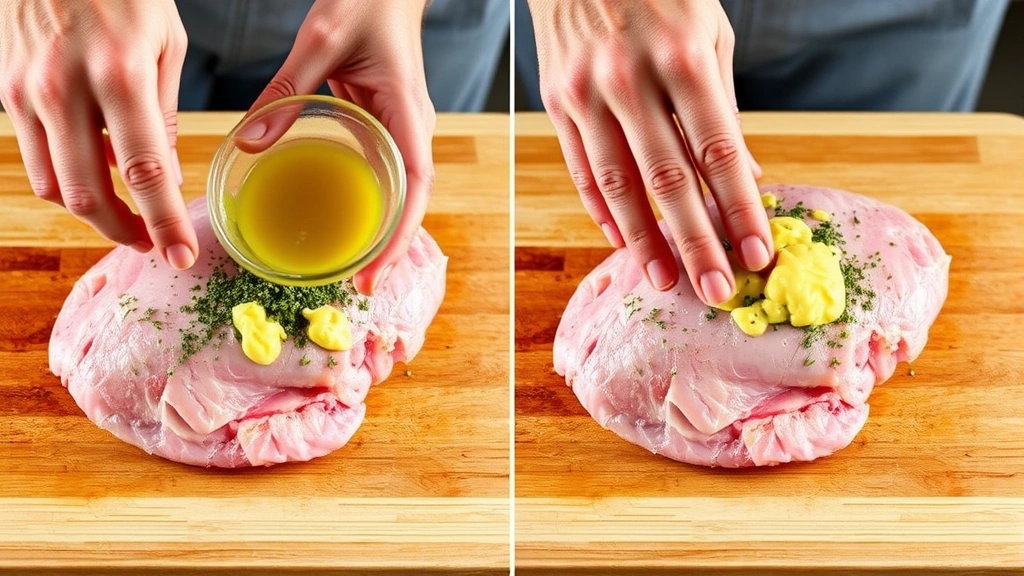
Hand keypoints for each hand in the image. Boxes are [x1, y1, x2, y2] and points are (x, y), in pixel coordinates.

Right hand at [0, 0, 195, 268]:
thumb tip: (164, 176)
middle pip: (89, 195)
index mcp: (119, 75)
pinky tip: (97, 173)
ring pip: (55, 187)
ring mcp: (26, 93)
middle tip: (152, 242)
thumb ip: (164, 115)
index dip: (163, 223)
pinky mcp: (4, 92)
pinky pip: (35, 158)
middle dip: (124, 232)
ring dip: (93, 214)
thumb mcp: (165, 44)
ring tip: (128, 216)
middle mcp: (65, 89)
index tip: (180, 256)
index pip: (144, 172)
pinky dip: (68, 179)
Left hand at [242, 0, 435, 295]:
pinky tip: (346, 221)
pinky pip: (385, 172)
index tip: (374, 273)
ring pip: (401, 191)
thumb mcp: (320, 41)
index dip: (399, 236)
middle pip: (411, 201)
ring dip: (383, 231)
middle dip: (390, 246)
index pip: (417, 186)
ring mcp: (403, 127)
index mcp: (406, 111)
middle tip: (357, 286)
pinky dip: (372, 204)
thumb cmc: (365, 0)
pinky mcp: (387, 123)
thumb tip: (250, 144)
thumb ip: (287, 90)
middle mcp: (413, 127)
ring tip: (354, 267)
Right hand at [528, 0, 769, 305]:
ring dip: (644, 239)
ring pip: (618, 183)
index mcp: (682, 58)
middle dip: (696, 241)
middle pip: (668, 178)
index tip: (756, 253)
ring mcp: (587, 92)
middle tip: (714, 291)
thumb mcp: (707, 32)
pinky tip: (620, 240)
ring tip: (666, 279)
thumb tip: (747, 173)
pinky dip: (600, 209)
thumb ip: (724, 104)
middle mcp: (631, 79)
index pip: (718, 150)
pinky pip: (581, 167)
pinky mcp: (556, 101)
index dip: (738, 207)